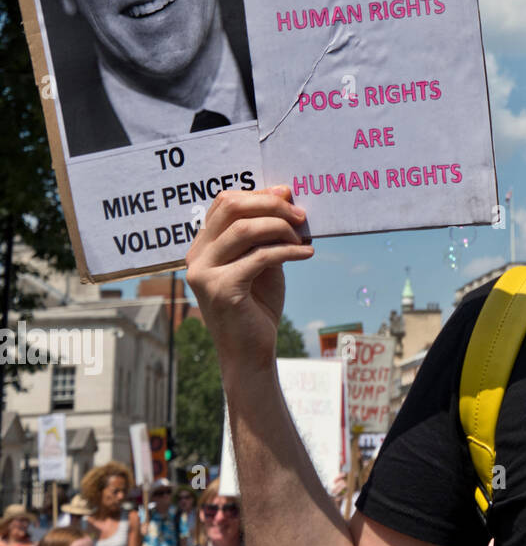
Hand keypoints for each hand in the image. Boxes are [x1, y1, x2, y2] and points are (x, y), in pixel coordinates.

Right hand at [185, 186, 313, 374]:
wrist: (251, 352)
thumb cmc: (257, 305)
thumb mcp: (262, 261)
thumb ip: (267, 233)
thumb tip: (285, 194)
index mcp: (203, 247)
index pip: (224, 202)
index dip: (258, 193)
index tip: (287, 195)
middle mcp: (197, 257)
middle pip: (232, 208)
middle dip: (271, 204)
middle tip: (300, 213)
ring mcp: (204, 273)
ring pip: (245, 229)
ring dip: (281, 228)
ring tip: (303, 237)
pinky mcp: (221, 289)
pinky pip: (261, 256)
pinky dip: (289, 251)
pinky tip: (307, 253)